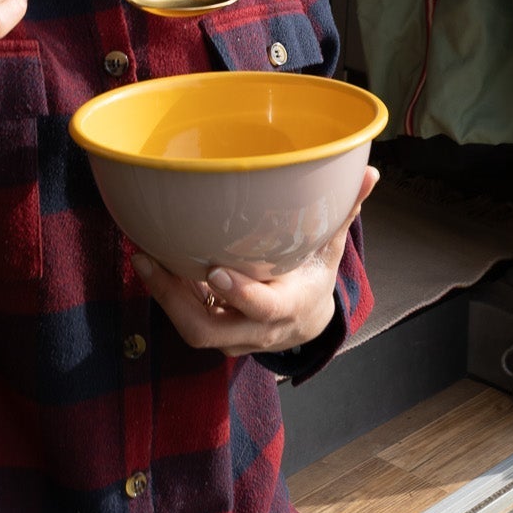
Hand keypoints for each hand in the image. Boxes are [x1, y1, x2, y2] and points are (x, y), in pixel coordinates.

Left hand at [130, 166, 377, 358]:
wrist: (306, 323)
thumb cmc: (313, 276)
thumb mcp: (329, 249)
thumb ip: (342, 214)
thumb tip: (369, 174)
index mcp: (289, 308)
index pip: (263, 308)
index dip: (241, 294)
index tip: (217, 272)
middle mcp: (258, 331)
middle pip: (209, 330)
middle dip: (175, 299)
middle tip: (150, 260)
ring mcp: (233, 339)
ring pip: (191, 328)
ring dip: (164, 296)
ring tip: (143, 256)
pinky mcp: (216, 336)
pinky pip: (187, 321)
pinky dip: (168, 295)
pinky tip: (153, 262)